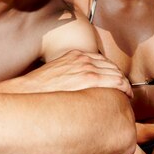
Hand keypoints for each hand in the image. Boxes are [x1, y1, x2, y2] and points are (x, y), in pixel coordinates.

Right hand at [0, 50, 132, 97]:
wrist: (26, 93)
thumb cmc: (38, 91)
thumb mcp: (55, 75)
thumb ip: (69, 76)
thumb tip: (75, 90)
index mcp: (75, 55)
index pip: (102, 61)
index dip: (112, 73)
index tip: (116, 84)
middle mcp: (83, 58)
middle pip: (112, 67)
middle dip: (120, 80)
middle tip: (125, 92)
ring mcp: (87, 67)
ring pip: (116, 74)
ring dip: (124, 85)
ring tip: (127, 97)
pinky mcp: (89, 79)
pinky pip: (115, 82)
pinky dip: (124, 89)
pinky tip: (126, 98)